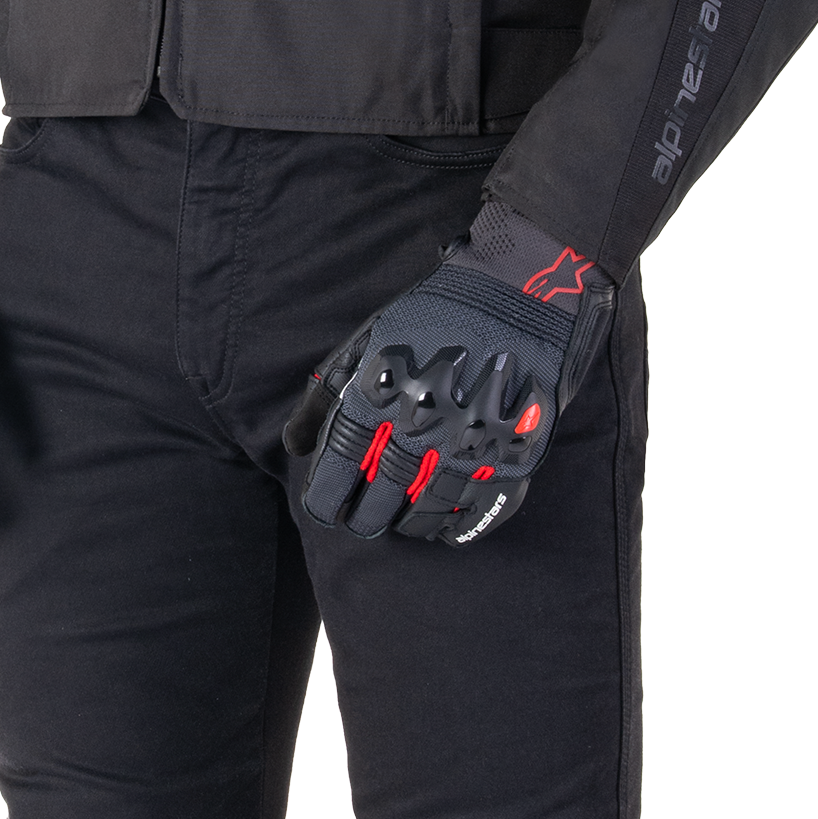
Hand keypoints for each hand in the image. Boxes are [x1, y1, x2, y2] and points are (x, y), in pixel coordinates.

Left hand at [286, 207, 615, 544]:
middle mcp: (418, 430)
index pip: (333, 481)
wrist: (521, 291)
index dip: (325, 502)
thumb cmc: (434, 316)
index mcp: (375, 402)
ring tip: (401, 517)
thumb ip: (324, 398)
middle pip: (375, 508)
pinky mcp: (511, 455)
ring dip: (406, 525)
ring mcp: (467, 447)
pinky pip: (476, 514)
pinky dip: (455, 527)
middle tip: (365, 517)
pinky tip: (444, 523)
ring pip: (423, 517)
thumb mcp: (367, 343)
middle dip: (364, 518)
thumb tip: (296, 448)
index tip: (329, 505)